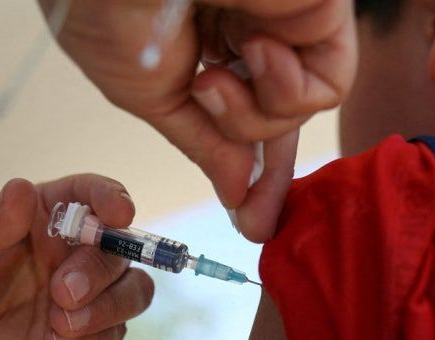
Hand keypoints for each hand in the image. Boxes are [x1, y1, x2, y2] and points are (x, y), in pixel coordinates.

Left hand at [0, 176, 153, 339]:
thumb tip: (21, 188)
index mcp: (48, 218)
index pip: (93, 196)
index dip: (112, 198)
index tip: (118, 212)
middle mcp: (76, 254)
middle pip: (122, 248)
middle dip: (100, 270)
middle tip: (62, 292)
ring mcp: (87, 299)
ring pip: (135, 290)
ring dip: (108, 307)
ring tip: (60, 325)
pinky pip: (114, 336)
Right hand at [45, 0, 355, 241]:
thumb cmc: (108, 7)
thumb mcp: (150, 94)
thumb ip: (204, 143)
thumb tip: (236, 192)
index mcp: (202, 44)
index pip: (238, 116)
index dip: (245, 169)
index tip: (249, 221)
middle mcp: (247, 31)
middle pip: (278, 120)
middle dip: (269, 175)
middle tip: (258, 223)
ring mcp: (285, 20)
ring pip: (296, 112)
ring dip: (251, 117)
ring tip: (211, 79)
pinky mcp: (320, 9)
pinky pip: (327, 87)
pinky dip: (285, 90)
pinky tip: (252, 49)